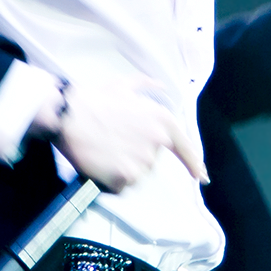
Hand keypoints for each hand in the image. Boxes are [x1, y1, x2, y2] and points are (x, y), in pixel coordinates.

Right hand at [32, 76, 207, 192]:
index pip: (185, 147)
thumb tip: (161, 86)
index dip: (194, 164)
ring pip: (136, 174)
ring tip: (104, 151)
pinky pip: (121, 185)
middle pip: (151, 161)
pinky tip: (99, 163)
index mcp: (162, 120)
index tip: (201, 177)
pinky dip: (111, 180)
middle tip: (113, 143)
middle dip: (134, 156)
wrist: (69, 116)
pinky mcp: (127, 176)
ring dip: (122, 168)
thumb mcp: (123, 85)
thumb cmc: (94, 99)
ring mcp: (143, 161)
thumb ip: (146, 85)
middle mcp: (158, 142)